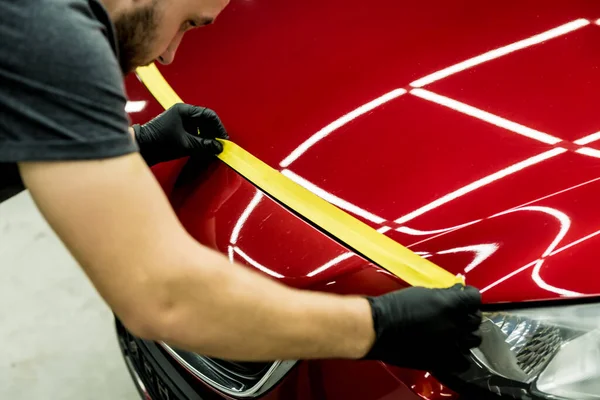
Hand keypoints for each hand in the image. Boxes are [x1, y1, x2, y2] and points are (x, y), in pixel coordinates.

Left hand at [133, 103, 228, 166]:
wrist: (142, 148)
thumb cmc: (160, 142)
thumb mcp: (185, 144)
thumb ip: (204, 145)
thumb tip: (219, 147)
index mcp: (184, 110)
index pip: (208, 115)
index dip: (218, 127)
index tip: (222, 138)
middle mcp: (183, 113)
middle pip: (205, 120)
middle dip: (213, 133)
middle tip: (218, 144)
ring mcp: (180, 121)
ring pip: (200, 127)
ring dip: (207, 137)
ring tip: (211, 147)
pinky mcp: (177, 129)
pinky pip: (194, 132)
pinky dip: (200, 139)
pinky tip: (203, 147)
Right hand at [363, 284, 481, 372]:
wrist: (379, 327)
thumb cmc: (396, 306)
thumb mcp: (422, 292)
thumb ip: (443, 295)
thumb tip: (455, 293)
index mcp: (451, 304)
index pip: (475, 298)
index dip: (469, 297)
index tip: (463, 297)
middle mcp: (456, 324)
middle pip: (476, 319)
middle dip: (468, 315)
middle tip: (457, 314)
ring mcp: (451, 344)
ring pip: (474, 340)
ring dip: (466, 335)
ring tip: (455, 333)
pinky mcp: (443, 360)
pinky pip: (463, 362)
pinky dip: (460, 356)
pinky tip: (451, 350)